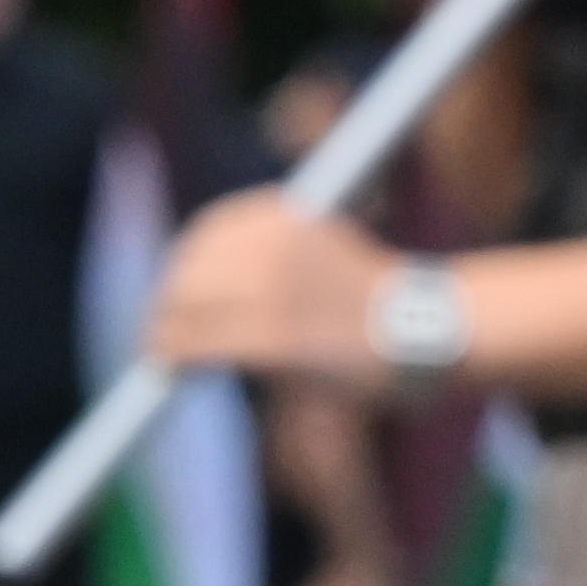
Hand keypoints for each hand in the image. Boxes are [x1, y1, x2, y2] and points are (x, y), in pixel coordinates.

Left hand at [155, 193, 398, 386]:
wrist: (428, 329)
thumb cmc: (378, 300)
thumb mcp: (324, 249)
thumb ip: (273, 255)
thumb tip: (212, 283)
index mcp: (286, 216)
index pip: (209, 232)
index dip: (183, 265)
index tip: (173, 291)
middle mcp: (272, 244)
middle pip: (191, 269)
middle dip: (169, 301)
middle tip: (158, 330)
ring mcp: (272, 289)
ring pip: (188, 307)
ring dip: (165, 332)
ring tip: (160, 354)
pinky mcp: (273, 336)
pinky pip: (202, 343)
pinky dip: (176, 355)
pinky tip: (171, 369)